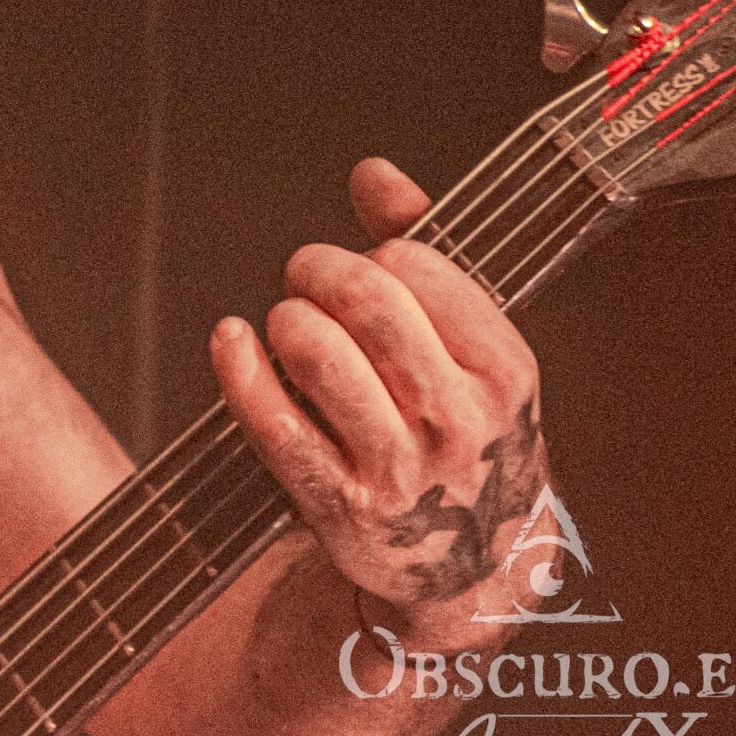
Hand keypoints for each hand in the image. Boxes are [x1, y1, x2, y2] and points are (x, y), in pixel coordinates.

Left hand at [210, 158, 548, 639]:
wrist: (471, 563)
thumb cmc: (462, 428)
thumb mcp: (473, 348)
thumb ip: (425, 248)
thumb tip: (372, 172)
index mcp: (505, 369)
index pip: (415, 265)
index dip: (373, 252)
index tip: (365, 267)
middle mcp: (460, 420)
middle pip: (363, 302)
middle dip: (316, 269)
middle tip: (305, 276)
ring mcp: (400, 469)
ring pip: (315, 354)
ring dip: (285, 320)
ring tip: (289, 324)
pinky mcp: (340, 506)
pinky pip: (271, 421)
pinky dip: (237, 368)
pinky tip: (230, 339)